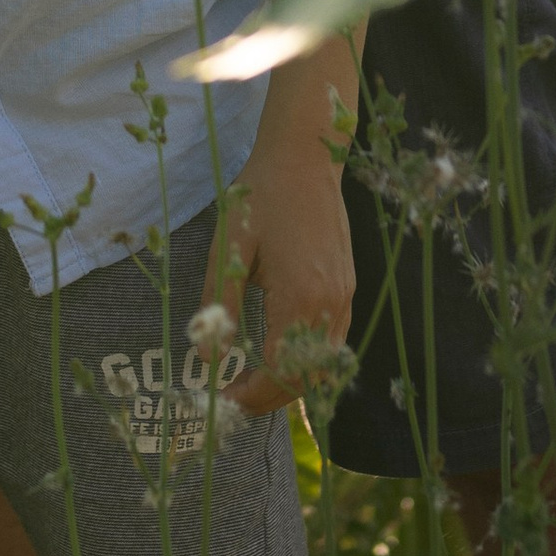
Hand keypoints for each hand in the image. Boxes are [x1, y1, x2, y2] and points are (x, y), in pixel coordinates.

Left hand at [198, 131, 354, 417]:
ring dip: (290, 383)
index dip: (250, 396)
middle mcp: (329, 303)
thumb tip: (207, 359)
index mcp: (299, 295)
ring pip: (324, 366)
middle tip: (233, 398)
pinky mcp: (348, 286)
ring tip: (253, 382)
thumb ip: (220, 305)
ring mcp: (345, 296)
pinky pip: (334, 342)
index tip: (222, 400)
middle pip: (306, 379)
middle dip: (268, 398)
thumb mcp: (229, 246)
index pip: (280, 373)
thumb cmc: (260, 194)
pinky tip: (282, 356)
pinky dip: (310, 362)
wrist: (305, 155)